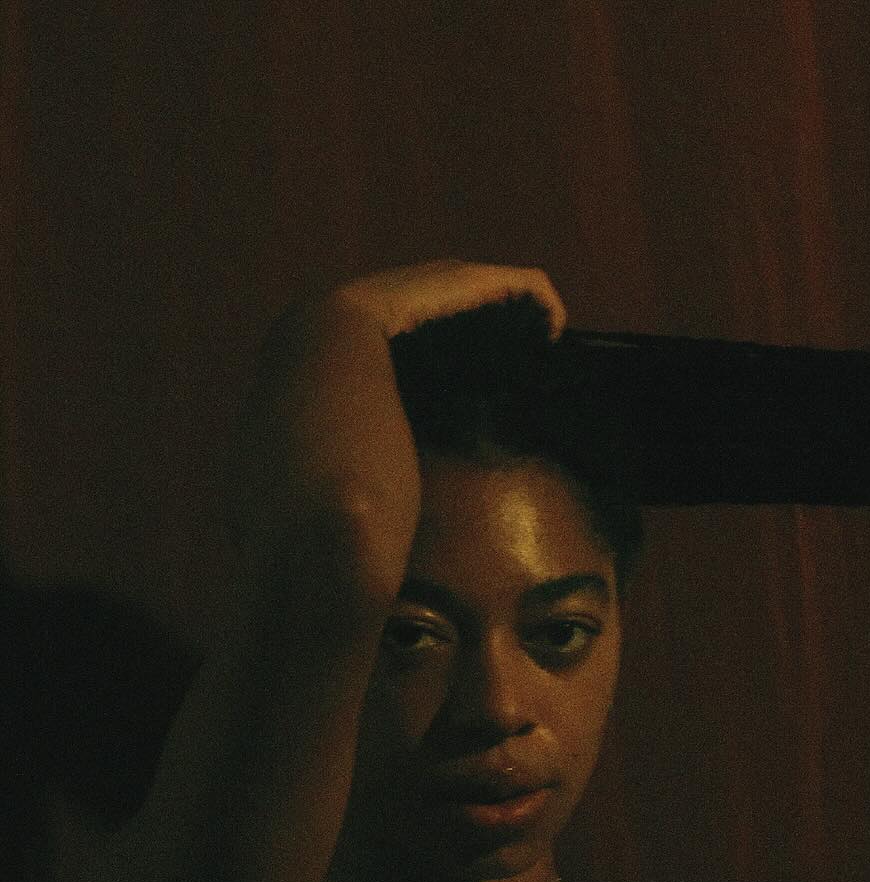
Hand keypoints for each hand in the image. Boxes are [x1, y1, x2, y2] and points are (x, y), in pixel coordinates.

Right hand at [226, 262, 565, 588]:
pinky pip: (440, 287)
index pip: (392, 367)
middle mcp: (298, 365)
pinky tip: (547, 308)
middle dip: (483, 326)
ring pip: (428, 298)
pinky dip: (500, 288)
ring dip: (496, 302)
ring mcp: (313, 335)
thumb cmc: (348, 586)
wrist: (311, 576)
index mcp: (300, 417)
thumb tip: (413, 546)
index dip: (464, 364)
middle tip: (546, 342)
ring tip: (552, 322)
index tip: (524, 379)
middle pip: (413, 325)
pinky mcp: (344, 319)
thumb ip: (382, 521)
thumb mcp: (367, 542)